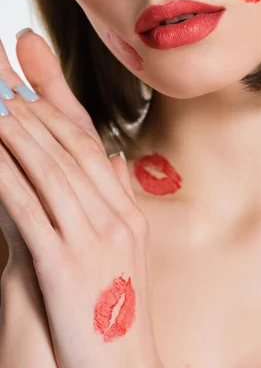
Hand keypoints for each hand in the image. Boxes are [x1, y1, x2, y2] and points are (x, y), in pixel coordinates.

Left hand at [0, 31, 162, 367]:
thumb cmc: (116, 312)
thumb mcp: (124, 250)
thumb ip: (116, 198)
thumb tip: (113, 156)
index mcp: (123, 210)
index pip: (87, 143)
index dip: (56, 104)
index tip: (31, 73)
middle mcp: (112, 215)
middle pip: (68, 147)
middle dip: (32, 106)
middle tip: (3, 72)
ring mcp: (93, 238)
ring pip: (49, 170)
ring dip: (16, 132)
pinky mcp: (66, 264)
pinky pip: (30, 210)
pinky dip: (7, 177)